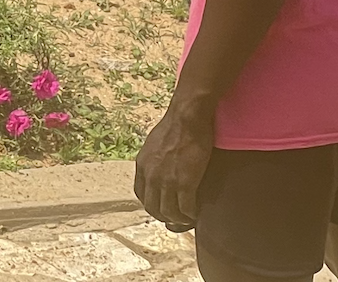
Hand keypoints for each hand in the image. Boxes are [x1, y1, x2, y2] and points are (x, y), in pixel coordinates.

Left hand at [133, 96, 215, 231]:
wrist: (187, 118)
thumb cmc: (175, 126)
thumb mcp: (154, 144)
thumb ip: (154, 159)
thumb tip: (159, 167)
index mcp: (142, 165)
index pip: (141, 194)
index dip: (152, 204)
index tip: (162, 206)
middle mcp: (150, 175)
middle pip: (152, 208)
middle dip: (164, 216)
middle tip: (177, 217)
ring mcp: (166, 180)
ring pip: (169, 212)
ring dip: (179, 219)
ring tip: (188, 218)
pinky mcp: (185, 182)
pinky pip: (186, 209)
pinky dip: (191, 215)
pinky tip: (197, 213)